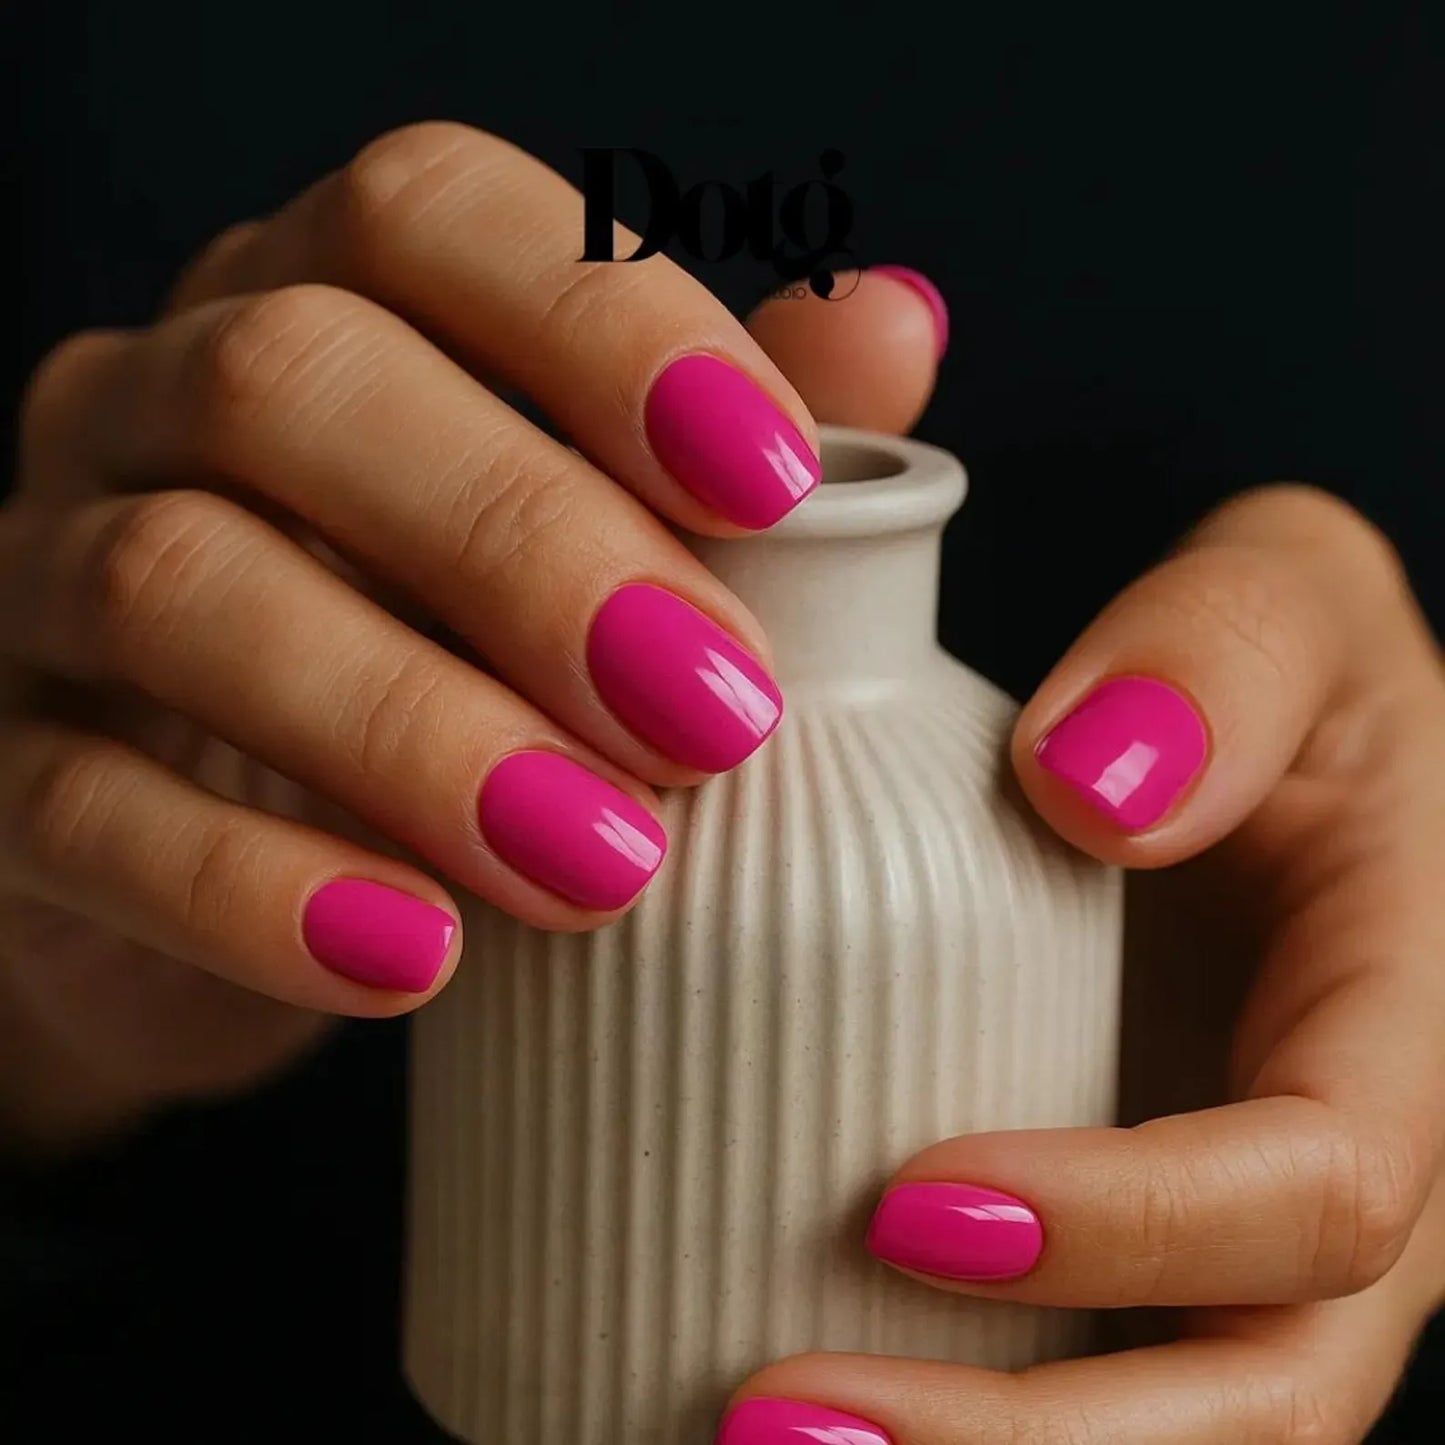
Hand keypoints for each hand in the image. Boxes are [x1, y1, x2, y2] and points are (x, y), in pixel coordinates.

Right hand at [0, 123, 825, 1147]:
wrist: (253, 861)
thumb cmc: (469, 661)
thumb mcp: (607, 538)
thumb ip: (727, 438)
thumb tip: (897, 323)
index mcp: (330, 304)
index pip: (431, 214)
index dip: (604, 327)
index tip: (779, 485)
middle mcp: (163, 400)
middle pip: (297, 383)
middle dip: (525, 545)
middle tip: (713, 718)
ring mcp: (50, 576)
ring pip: (180, 587)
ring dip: (413, 729)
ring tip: (602, 867)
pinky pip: (81, 810)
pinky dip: (254, 888)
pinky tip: (412, 964)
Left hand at [724, 290, 1444, 1439]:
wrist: (1247, 733)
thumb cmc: (1267, 666)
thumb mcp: (1285, 603)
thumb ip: (1219, 653)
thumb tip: (1089, 786)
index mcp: (1394, 1040)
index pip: (1317, 1197)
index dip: (1136, 1230)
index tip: (910, 1202)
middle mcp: (1332, 1185)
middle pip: (1241, 1399)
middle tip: (773, 1425)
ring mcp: (1227, 1236)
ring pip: (1153, 1429)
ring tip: (744, 1444)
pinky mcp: (1125, 1242)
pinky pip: (1059, 1373)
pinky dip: (936, 1418)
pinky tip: (750, 1396)